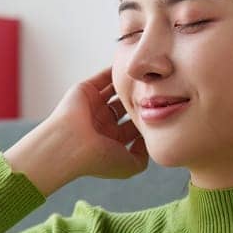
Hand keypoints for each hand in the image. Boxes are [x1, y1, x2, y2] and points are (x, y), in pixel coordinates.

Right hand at [5, 66, 147, 194]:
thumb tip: (147, 141)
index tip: (162, 112)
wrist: (70, 144)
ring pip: (116, 91)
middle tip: (159, 92)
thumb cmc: (98, 158)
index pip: (133, 127)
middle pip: (127, 107)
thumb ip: (143, 156)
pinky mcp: (86, 90)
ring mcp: (93, 105)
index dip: (147, 119)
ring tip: (147, 77)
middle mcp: (102, 122)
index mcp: (110, 140)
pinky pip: (104, 77)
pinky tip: (133, 66)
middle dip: (140, 100)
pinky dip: (116, 71)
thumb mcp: (129, 166)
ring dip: (130, 85)